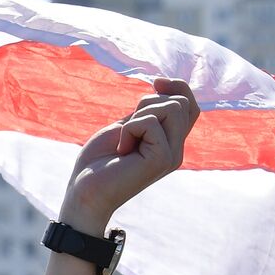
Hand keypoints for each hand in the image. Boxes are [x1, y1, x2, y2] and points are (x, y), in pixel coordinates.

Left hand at [60, 76, 199, 233]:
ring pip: (172, 107)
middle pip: (181, 102)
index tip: (156, 83)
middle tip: (128, 129)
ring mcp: (171, 155)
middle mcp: (176, 150)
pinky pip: (150, 122)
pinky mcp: (162, 159)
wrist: (84, 192)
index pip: (190, 106)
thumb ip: (148, 112)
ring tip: (125, 140)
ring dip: (139, 116)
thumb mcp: (127, 126)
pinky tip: (121, 150)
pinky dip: (129, 129)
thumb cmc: (99, 162)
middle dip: (149, 103)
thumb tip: (163, 83)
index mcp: (169, 142)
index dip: (177, 87)